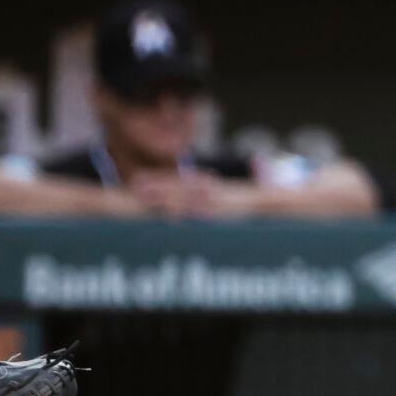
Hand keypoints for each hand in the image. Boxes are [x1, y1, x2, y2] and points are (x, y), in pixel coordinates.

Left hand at [126, 172, 256, 219]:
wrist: (262, 200)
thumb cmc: (242, 201)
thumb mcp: (220, 193)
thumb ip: (204, 193)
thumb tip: (190, 201)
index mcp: (203, 184)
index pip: (175, 179)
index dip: (156, 179)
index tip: (137, 179)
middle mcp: (204, 188)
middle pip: (174, 185)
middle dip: (154, 186)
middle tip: (134, 186)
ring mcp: (210, 198)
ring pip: (182, 196)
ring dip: (163, 197)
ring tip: (145, 199)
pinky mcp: (218, 208)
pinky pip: (197, 209)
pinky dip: (184, 211)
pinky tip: (171, 216)